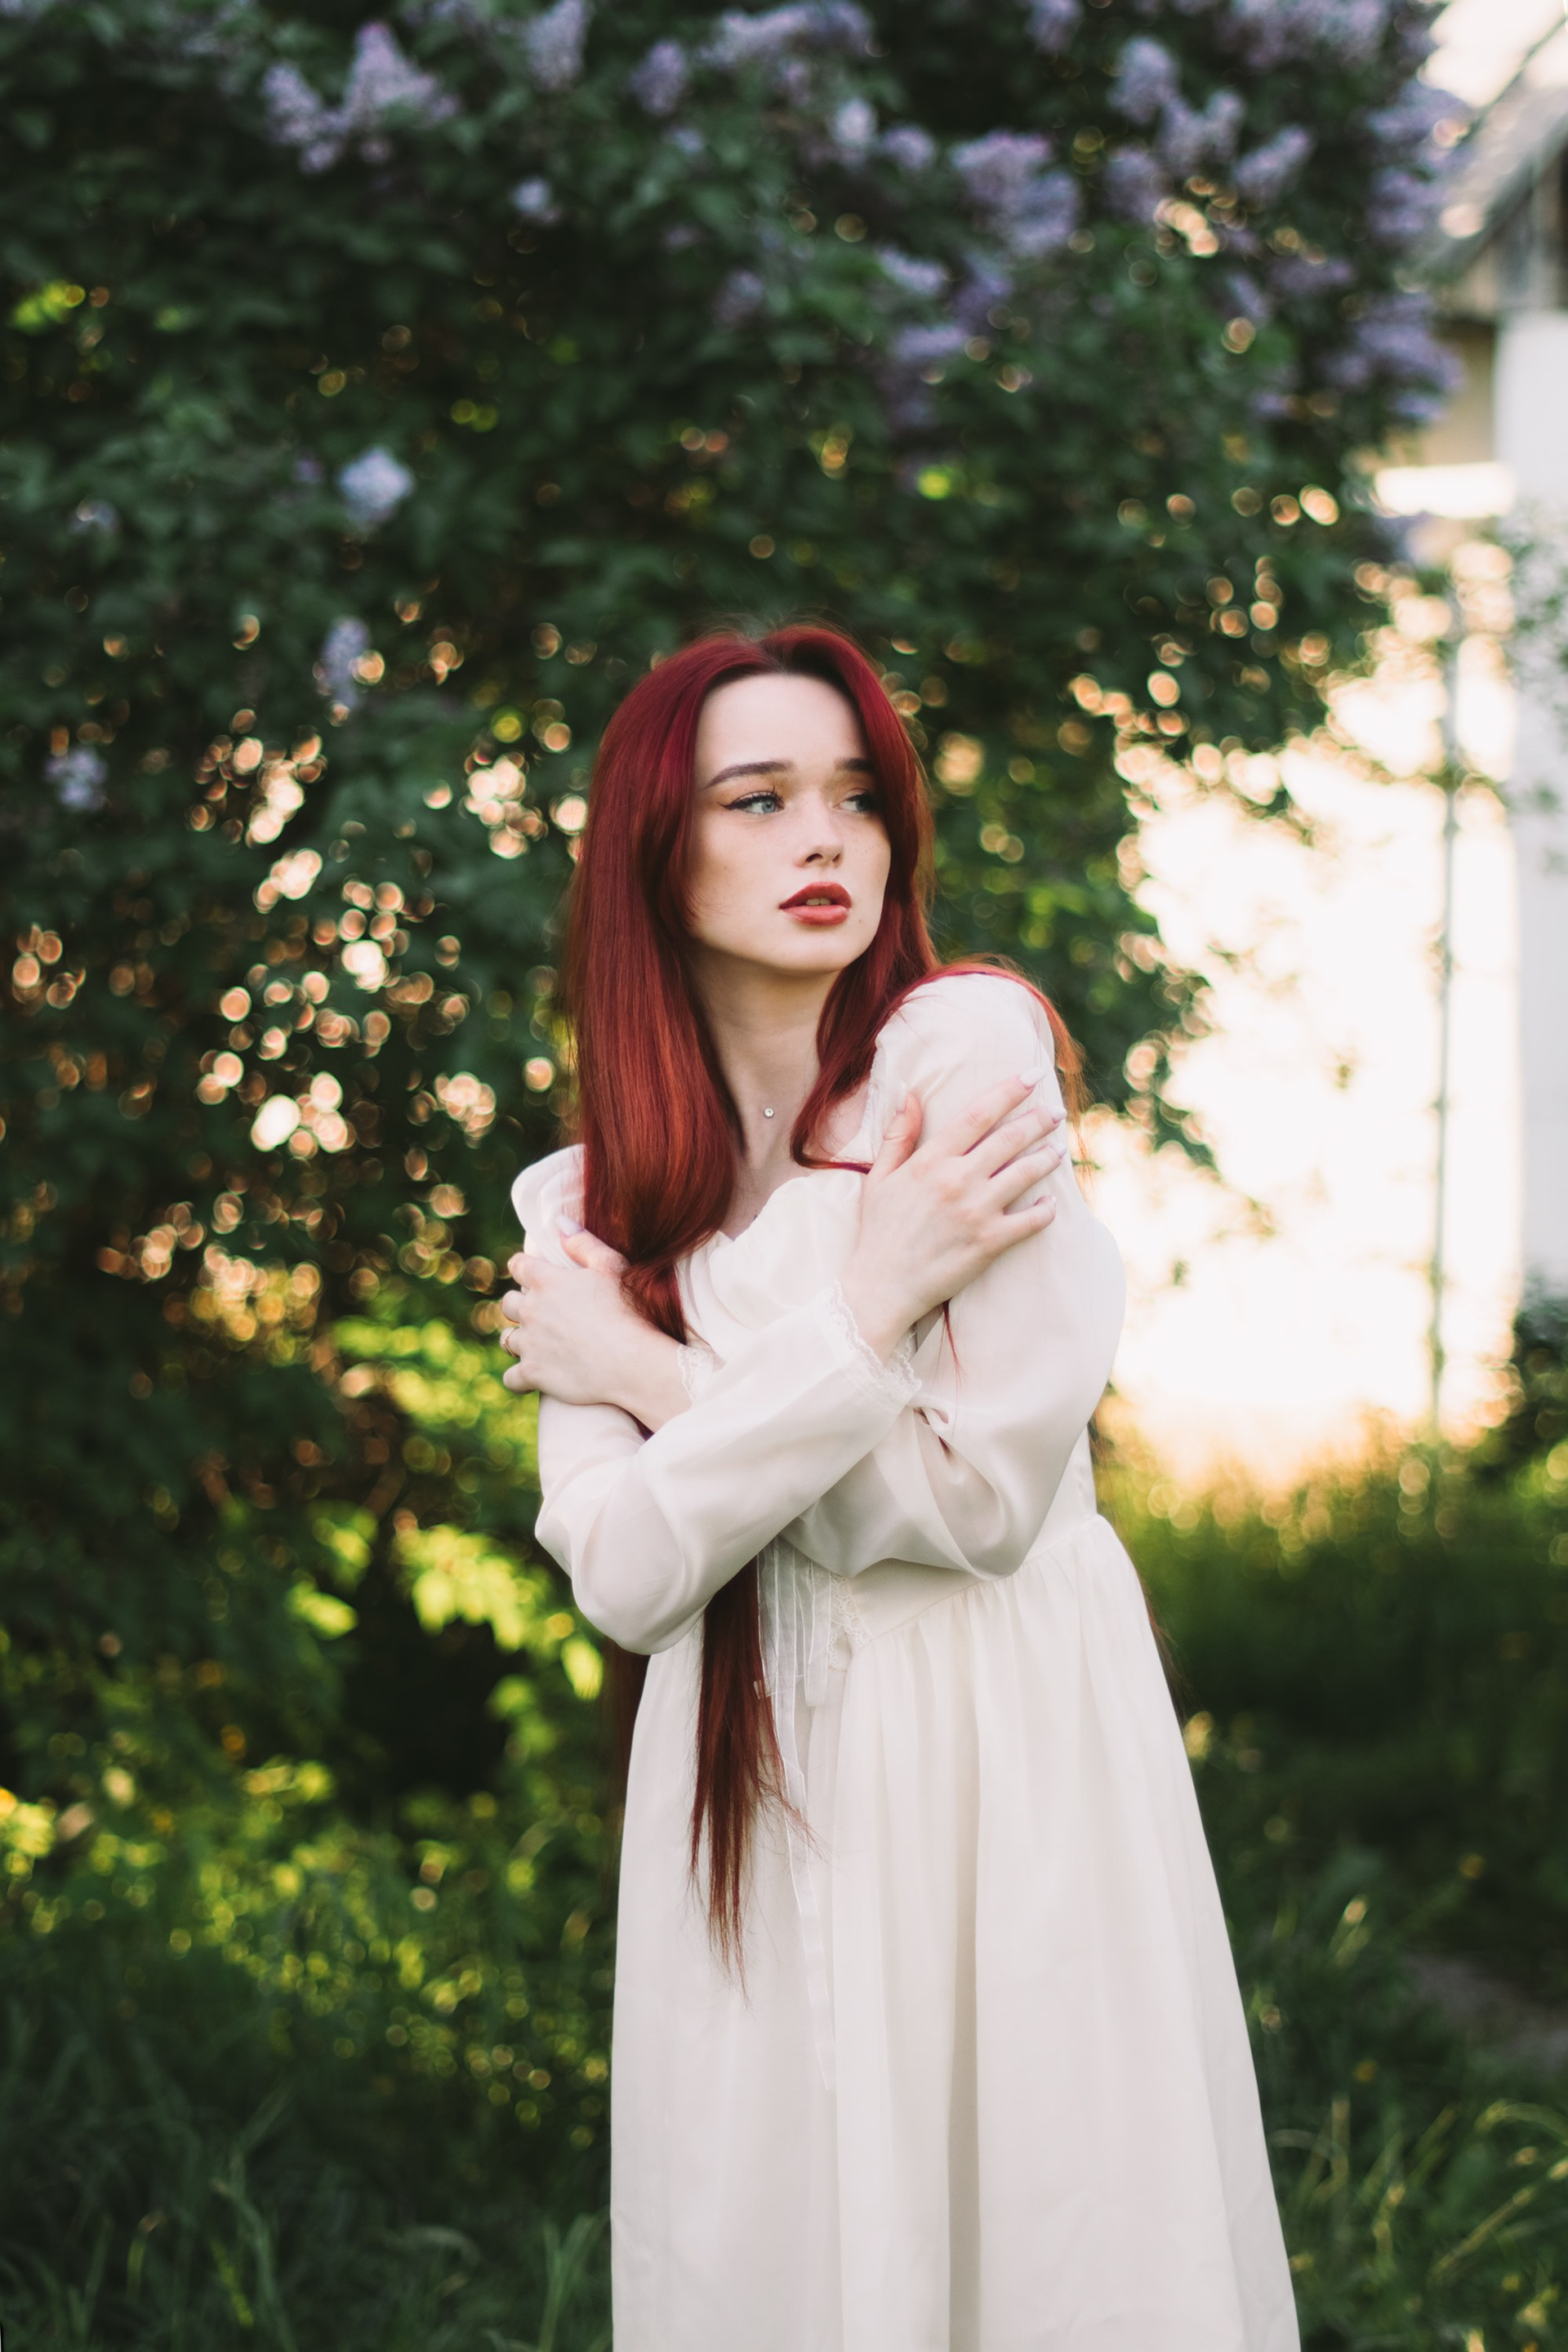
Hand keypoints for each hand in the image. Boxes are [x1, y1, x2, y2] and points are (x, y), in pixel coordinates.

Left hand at [498, 1228, 688, 1430]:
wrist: (632, 1362)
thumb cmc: (628, 1311)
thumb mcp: (612, 1266)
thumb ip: (583, 1243)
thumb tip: (559, 1221)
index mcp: (546, 1280)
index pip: (518, 1265)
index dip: (525, 1268)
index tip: (535, 1274)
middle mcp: (531, 1310)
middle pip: (507, 1303)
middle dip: (520, 1305)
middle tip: (540, 1312)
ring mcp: (529, 1344)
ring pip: (506, 1340)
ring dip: (519, 1340)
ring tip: (535, 1344)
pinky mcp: (533, 1374)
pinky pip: (511, 1378)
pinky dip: (518, 1378)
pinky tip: (531, 1377)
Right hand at [838, 1074, 1063, 1358]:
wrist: (881, 1287)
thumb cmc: (879, 1231)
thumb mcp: (879, 1176)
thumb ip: (899, 1133)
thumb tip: (908, 1091)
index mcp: (931, 1161)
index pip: (978, 1114)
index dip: (1009, 1091)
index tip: (1031, 1076)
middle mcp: (956, 1181)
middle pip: (1010, 1138)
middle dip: (1038, 1120)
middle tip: (1055, 1112)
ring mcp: (975, 1212)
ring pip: (1026, 1174)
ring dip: (1047, 1158)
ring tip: (1058, 1150)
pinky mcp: (989, 1243)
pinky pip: (1031, 1220)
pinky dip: (1046, 1209)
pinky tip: (1051, 1202)